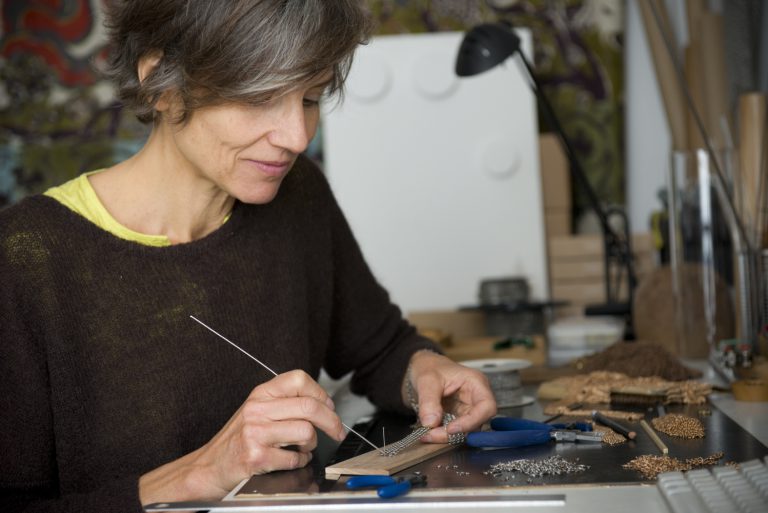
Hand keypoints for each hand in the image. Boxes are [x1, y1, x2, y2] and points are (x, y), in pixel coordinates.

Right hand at [139, 370, 344, 503]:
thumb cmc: (237, 440)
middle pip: (309, 406)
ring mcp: (255, 433)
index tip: (330, 407)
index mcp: (260, 394)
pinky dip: (299, 462)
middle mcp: (257, 409)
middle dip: (332, 422)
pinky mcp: (256, 456)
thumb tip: (324, 405)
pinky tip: (290, 460)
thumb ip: (284, 403)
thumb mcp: (257, 410)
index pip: (299, 379)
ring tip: (302, 448)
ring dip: (311, 445)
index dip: (321, 393)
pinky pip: (295, 458)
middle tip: (337, 432)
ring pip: (306, 432)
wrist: (209, 467)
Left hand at [402, 351, 496, 442]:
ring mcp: (468, 409)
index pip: (486, 406)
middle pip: (476, 423)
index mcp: (476, 383)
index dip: (472, 421)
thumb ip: (429, 401)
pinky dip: (442, 435)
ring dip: (447, 437)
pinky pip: (455, 431)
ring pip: (466, 431)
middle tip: (431, 435)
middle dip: (455, 433)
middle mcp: (476, 398)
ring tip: (426, 435)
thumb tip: (431, 423)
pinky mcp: (458, 418)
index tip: (451, 429)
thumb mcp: (426, 379)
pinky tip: (428, 434)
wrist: (422, 369)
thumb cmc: (429, 367)